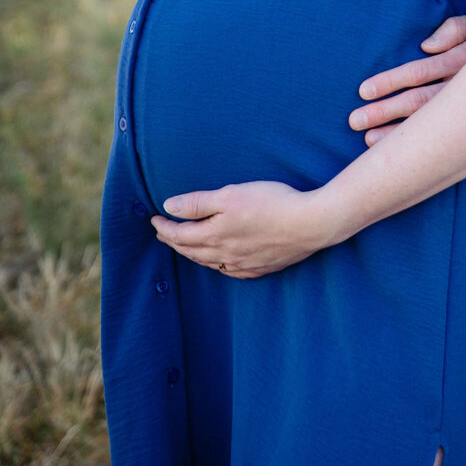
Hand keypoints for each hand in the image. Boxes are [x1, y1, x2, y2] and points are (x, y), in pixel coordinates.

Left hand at [151, 181, 333, 276]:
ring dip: (192, 255)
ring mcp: (243, 263)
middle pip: (191, 251)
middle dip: (174, 241)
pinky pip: (231, 271)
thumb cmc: (272, 203)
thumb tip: (168, 207)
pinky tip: (220, 263)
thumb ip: (198, 202)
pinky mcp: (261, 267)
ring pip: (209, 263)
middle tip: (163, 234)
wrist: (310, 224)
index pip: (180, 234)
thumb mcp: (230, 195)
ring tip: (185, 247)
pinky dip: (218, 266)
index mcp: (214, 235)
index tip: (154, 218)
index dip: (164, 227)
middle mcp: (225, 254)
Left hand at [351, 12, 465, 144]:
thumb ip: (457, 28)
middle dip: (386, 111)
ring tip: (369, 139)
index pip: (421, 71)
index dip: (392, 81)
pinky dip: (427, 140)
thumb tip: (427, 45)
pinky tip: (407, 151)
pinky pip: (452, 132)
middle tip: (355, 121)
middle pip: (420, 100)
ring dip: (399, 131)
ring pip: (432, 119)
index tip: (364, 91)